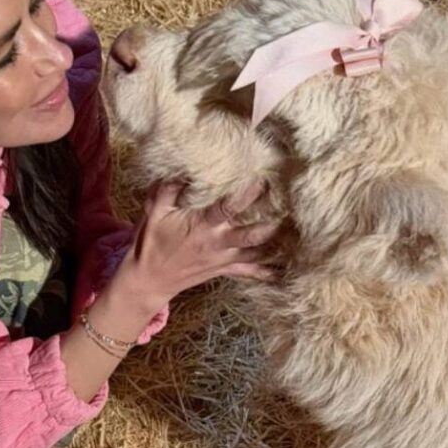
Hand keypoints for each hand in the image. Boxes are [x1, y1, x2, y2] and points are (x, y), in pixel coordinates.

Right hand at [115, 181, 279, 311]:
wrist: (147, 280)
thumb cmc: (150, 244)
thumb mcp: (153, 213)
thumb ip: (167, 190)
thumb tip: (181, 168)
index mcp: (201, 227)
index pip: (228, 209)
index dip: (247, 195)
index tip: (262, 179)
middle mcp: (217, 243)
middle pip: (252, 233)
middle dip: (271, 221)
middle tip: (290, 205)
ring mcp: (223, 259)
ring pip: (256, 252)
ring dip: (276, 243)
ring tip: (299, 231)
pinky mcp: (223, 269)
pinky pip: (249, 272)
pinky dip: (267, 271)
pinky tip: (286, 270)